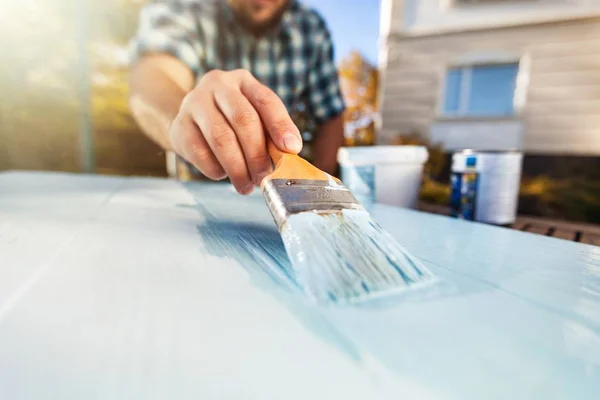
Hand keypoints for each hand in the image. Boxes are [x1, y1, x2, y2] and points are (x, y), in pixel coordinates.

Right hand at [168, 69, 302, 193]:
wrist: (188, 119)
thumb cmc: (229, 121)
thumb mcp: (253, 118)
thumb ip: (271, 133)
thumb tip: (289, 153)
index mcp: (243, 81)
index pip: (266, 100)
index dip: (281, 125)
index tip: (291, 149)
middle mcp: (218, 85)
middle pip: (243, 119)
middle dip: (257, 154)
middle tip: (264, 178)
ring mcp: (195, 103)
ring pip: (221, 138)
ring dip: (237, 168)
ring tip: (246, 186)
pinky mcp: (179, 125)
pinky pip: (200, 152)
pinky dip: (216, 169)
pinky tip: (223, 174)